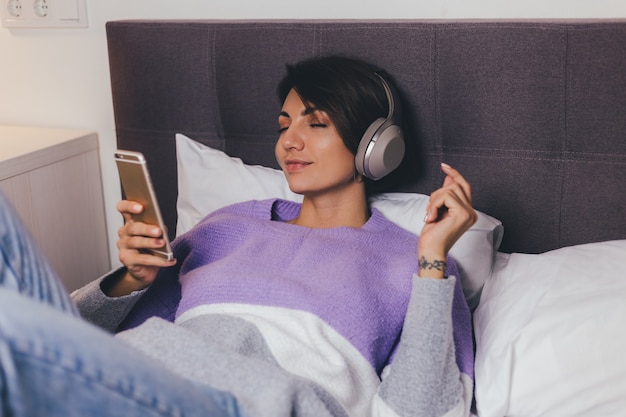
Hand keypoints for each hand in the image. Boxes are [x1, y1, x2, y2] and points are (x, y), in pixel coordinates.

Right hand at [109, 200, 175, 296]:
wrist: (147, 270)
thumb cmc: (152, 248)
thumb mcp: (157, 235)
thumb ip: (158, 227)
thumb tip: (161, 227)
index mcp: (131, 222)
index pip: (123, 208)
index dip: (129, 206)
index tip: (140, 207)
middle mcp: (124, 232)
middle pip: (133, 227)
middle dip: (146, 228)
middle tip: (158, 231)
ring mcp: (123, 246)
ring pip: (136, 242)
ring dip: (151, 243)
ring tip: (162, 243)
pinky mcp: (126, 259)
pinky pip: (143, 259)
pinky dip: (158, 260)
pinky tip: (169, 260)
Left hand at [418, 163, 476, 277]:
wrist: (430, 251)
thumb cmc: (432, 236)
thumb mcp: (438, 210)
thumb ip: (445, 196)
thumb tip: (449, 178)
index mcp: (467, 212)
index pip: (464, 186)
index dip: (455, 175)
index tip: (444, 166)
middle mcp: (471, 212)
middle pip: (455, 186)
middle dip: (437, 194)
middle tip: (430, 210)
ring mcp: (469, 213)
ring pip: (449, 190)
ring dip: (434, 200)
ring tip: (430, 215)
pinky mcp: (462, 213)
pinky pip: (446, 196)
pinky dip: (434, 205)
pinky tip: (431, 217)